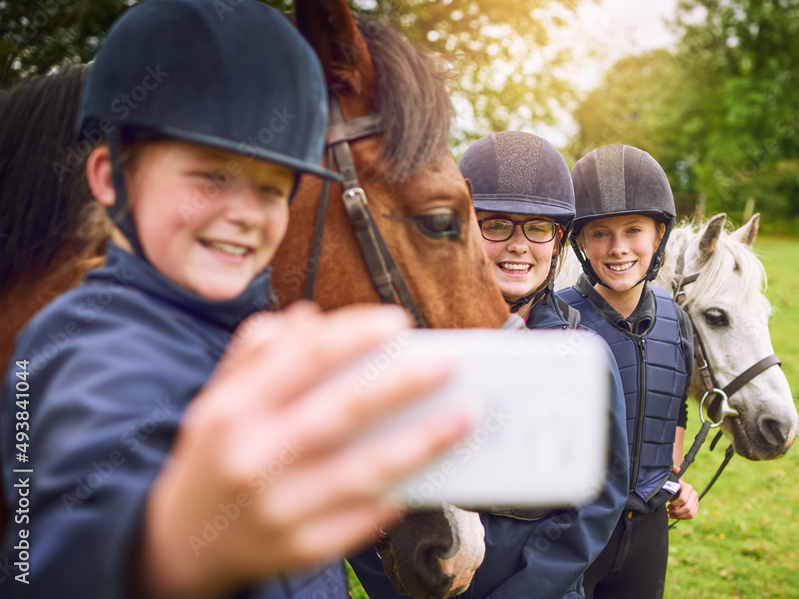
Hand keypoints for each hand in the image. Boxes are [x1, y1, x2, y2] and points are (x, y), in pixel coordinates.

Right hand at [139, 303, 472, 597]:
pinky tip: (428, 474)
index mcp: (231, 410)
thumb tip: (308, 316)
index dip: (354, 335)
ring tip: (462, 419)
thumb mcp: (219, 400)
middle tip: (447, 363)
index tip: (399, 321)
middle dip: (400, 385)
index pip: (301, 360)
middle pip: (339, 413)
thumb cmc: (215, 456)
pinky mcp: (300, 550)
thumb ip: (257, 354)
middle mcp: (251, 458)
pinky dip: (397, 495)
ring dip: (420, 444)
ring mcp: (276, 510)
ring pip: (362, 472)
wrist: (181, 545)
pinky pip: (361, 521)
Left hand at [666, 465, 698, 519]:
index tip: (668, 506)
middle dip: (677, 513)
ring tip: (671, 515)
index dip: (674, 505)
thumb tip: (676, 469)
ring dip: (679, 516)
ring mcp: (696, 500)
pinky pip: (691, 515)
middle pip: (687, 508)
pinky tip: (675, 516)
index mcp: (688, 488)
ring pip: (690, 513)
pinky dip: (683, 518)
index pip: (683, 500)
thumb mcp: (670, 477)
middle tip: (669, 512)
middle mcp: (694, 494)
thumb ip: (672, 470)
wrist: (677, 485)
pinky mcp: (696, 506)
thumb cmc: (671, 483)